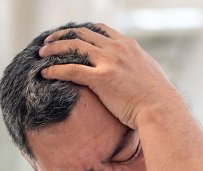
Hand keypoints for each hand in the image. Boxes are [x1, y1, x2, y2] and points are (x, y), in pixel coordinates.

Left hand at [39, 23, 173, 128]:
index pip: (99, 29)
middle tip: (48, 42)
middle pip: (82, 34)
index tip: (69, 36)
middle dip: (62, 36)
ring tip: (41, 55)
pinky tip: (44, 73)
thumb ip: (135, 68)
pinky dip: (55, 70)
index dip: (81, 31)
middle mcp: (117, 48)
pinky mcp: (102, 78)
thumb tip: (131, 75)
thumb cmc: (157, 99)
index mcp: (128, 45)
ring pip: (74, 47)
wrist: (161, 109)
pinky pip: (71, 70)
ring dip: (54, 49)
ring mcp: (109, 61)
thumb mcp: (148, 74)